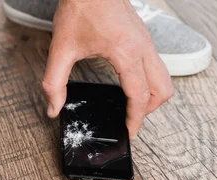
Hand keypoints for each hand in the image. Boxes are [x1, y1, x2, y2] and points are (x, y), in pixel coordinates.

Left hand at [43, 0, 173, 138]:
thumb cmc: (80, 7)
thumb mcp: (61, 48)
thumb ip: (54, 83)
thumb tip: (53, 107)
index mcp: (127, 53)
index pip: (140, 96)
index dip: (135, 118)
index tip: (129, 132)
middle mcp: (143, 47)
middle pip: (162, 89)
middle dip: (149, 110)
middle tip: (130, 121)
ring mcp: (146, 40)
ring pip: (163, 76)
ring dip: (152, 95)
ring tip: (132, 106)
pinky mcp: (143, 35)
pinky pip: (156, 64)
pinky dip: (149, 79)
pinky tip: (129, 82)